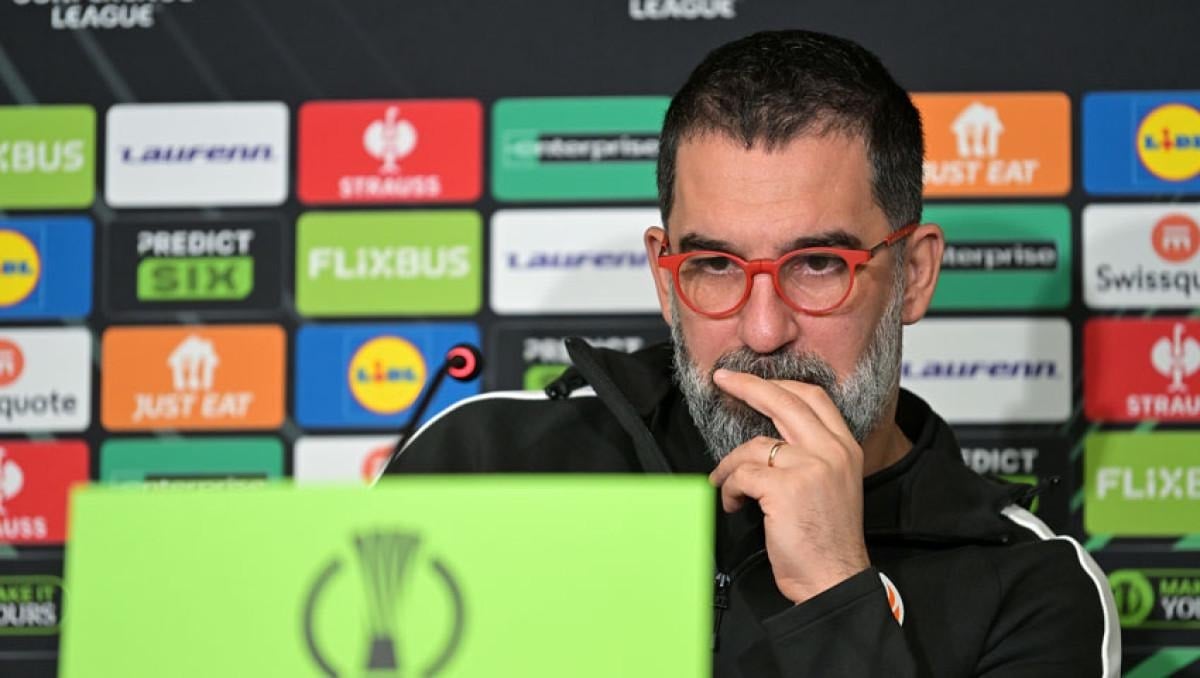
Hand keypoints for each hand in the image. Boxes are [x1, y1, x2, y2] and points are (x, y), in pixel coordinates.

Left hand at [708, 368, 869, 603]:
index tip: (752, 378)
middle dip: (747, 385)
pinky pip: (742, 474)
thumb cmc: (827, 539)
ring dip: (730, 466)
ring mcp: (809, 467)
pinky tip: (735, 503)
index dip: (779, 383)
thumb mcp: (833, 484)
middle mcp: (831, 451)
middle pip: (783, 400)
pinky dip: (730, 488)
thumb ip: (811, 454)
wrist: (833, 578)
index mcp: (845, 447)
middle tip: (723, 380)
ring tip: (727, 485)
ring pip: (753, 445)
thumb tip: (770, 437)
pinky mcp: (785, 488)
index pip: (813, 397)